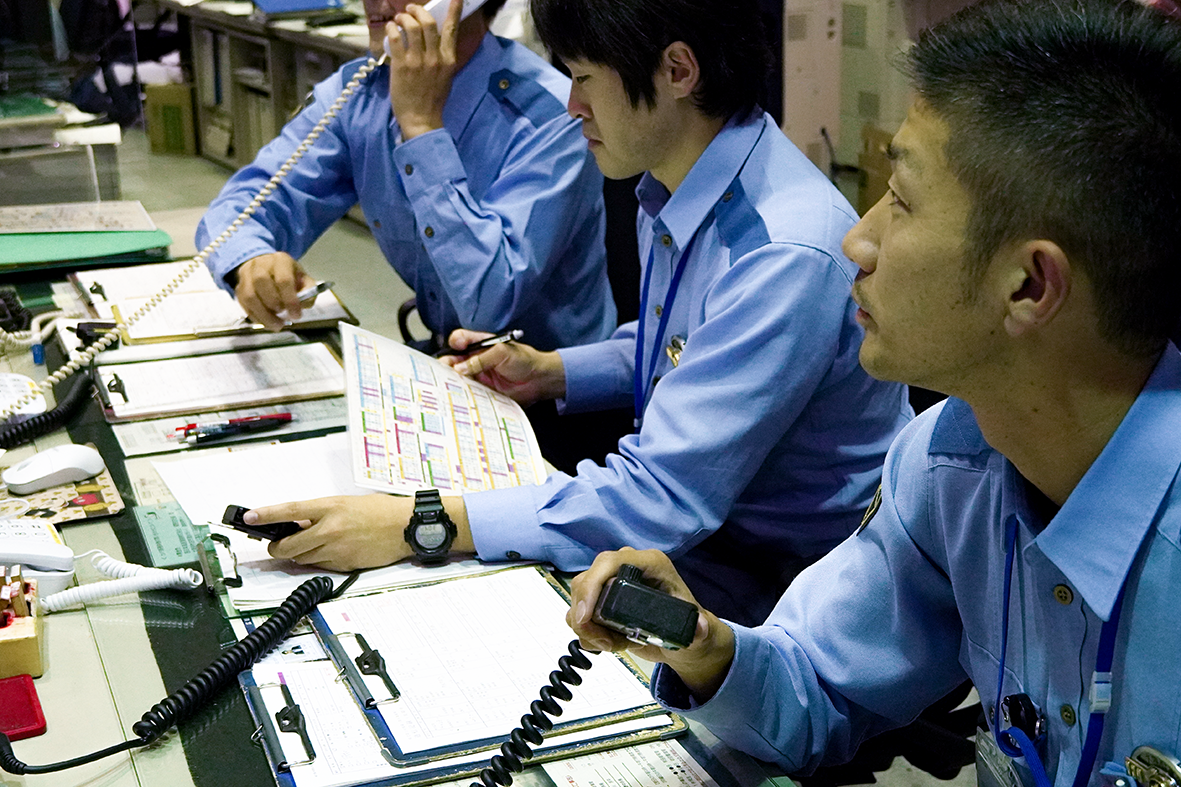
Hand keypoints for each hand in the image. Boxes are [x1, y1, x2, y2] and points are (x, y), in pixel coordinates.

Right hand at [234, 253, 314, 330]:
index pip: (283, 279)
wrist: (266, 266)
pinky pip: (243, 304)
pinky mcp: (239, 288)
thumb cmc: (288, 275)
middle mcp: (260, 264)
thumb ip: (309, 291)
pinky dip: (255, 317)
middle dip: (274, 305)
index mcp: (280, 260)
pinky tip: (266, 322)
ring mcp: (246, 275)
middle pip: (261, 282)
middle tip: (284, 318)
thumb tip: (302, 305)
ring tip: (276, 325)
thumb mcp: (304, 279)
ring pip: (249, 296)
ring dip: (264, 315)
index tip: (296, 315)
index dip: (290, 300)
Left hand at [384, 0, 461, 139]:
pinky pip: (396, 38)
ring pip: (412, 27)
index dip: (453, 10)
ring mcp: (418, 61)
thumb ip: (441, 57)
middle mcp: (435, 58)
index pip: (452, 29)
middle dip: (417, 11)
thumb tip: (432, 39)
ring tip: (398, 19)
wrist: (422, 120)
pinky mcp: (402, 65)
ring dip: (403, 18)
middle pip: (428, 23)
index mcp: (449, 60)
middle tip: (410, 10)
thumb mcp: (445, 76)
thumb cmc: (432, 100)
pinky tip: (391, 29)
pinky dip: (392, 29)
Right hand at [439, 329, 566, 405]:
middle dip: (447, 364)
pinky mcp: (481, 391)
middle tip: (445, 370)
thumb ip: (481, 359)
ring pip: (457, 378)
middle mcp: (476, 360)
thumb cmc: (524, 361)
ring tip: (448, 385)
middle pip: (454, 360)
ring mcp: (478, 376)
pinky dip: (461, 395)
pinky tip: (458, 396)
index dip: (456, 342)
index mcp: (480, 345)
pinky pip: (467, 392)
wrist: (538, 381)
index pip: (461, 340)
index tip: (457, 347)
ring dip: (452, 381)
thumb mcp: (503, 353)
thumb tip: (460, 368)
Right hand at [567, 548, 735, 702]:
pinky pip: (579, 612)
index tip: (585, 616)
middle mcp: (627, 568)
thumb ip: (701, 631)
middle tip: (604, 641)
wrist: (683, 642)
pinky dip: (587, 632)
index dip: (592, 585)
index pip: (610, 562)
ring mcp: (612, 583)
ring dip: (587, 627)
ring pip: (579, 597)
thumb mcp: (698, 632)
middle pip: (587, 579)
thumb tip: (700, 626)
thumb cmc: (690, 629)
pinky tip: (609, 643)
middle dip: (586, 614)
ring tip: (612, 644)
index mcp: (650, 564)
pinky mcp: (603, 601)